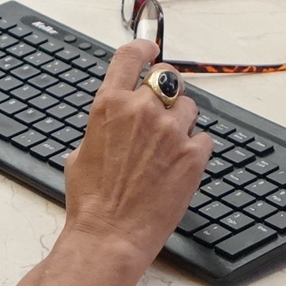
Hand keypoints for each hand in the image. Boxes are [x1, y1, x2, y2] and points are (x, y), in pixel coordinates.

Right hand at [0, 38, 210, 285]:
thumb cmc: (91, 201)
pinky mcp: (194, 155)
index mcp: (111, 104)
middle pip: (168, 77)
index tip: (149, 50)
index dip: (144, 48)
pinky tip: (179, 167)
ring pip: (190, 108)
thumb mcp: (82, 151)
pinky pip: (204, 139)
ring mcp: (172, 131)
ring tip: (167, 150)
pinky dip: (195, 149)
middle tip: (161, 113)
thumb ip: (103, 124)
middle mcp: (143, 110)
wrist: (110, 236)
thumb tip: (113, 120)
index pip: (132, 55)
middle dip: (166, 92)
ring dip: (182, 122)